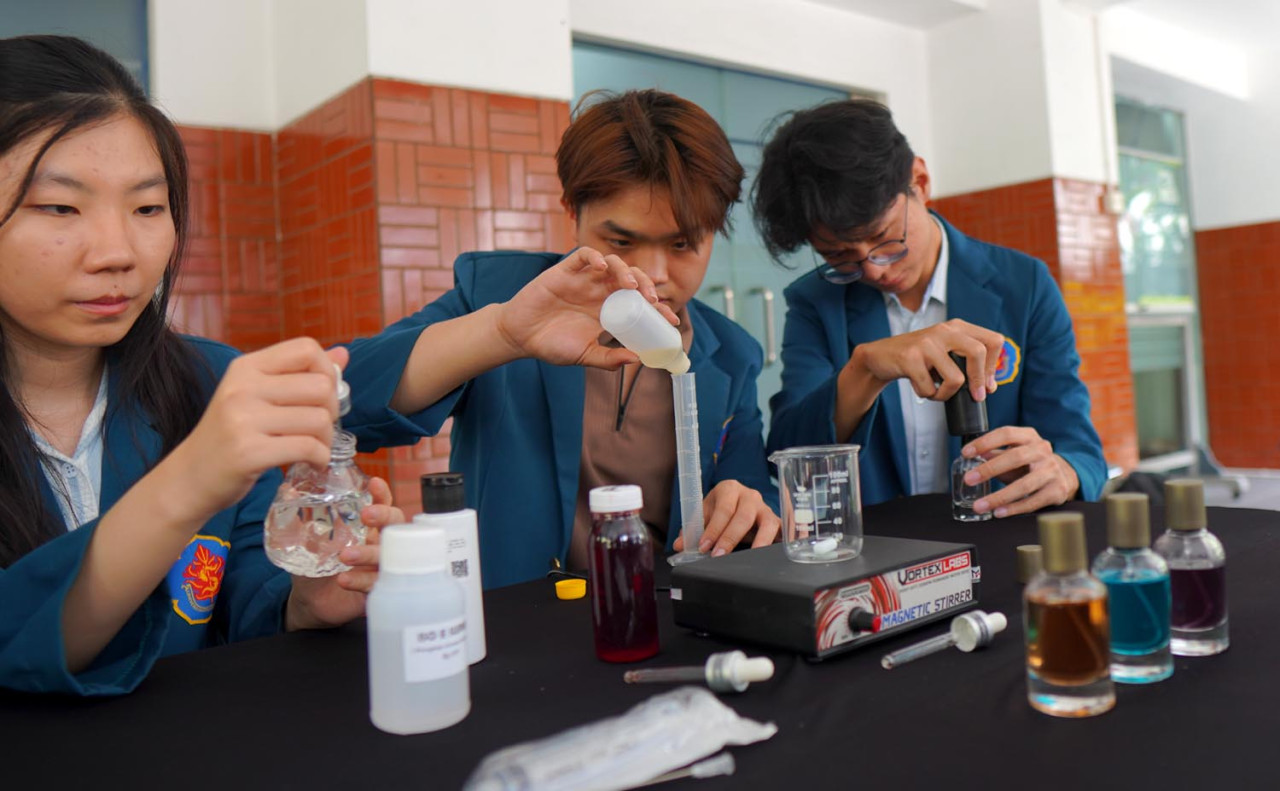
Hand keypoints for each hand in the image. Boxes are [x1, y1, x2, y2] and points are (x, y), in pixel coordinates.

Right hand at [165, 338, 346, 523]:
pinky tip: (312, 463)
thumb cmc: (230, 435)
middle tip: (320, 428)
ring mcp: (243, 419)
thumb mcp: (257, 396)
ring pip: (319, 419)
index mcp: (246, 367)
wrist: (190, 477)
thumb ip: (299, 374)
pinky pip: (308, 448)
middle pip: (320, 386)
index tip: (323, 395)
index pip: (306, 349)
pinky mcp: (249, 452)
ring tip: (315, 448)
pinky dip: (321, 458)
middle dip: (332, 411)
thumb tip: (342, 354)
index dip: (328, 371)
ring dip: (327, 439)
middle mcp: (243, 388)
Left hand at [285, 476, 400, 629]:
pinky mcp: (376, 589)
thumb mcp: (307, 540)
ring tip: (345, 555)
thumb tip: (288, 489)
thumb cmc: (316, 566)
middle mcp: (378, 544)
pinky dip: (360, 580)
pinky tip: (343, 579)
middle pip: (395, 525)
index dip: (382, 494)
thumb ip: (302, 518)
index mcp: (367, 528)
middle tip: (366, 515)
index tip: (374, 484)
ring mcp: (380, 567)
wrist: (312, 601)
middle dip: (384, 516)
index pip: (382, 505)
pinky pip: (376, 583)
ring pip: (388, 556)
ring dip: (368, 552)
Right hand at [494, 246, 677, 368]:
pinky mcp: (565, 271)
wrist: (520, 337)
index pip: (639, 304)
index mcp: (609, 311)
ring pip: (613, 264)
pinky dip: (596, 257)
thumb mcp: (585, 356)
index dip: (658, 309)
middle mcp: (600, 292)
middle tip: (654, 301)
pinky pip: (585, 255)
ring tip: (632, 287)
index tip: (671, 320)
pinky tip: (602, 267)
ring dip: (626, 271)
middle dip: (647, 286)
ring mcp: (584, 280)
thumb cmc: (551, 345)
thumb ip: (608, 359)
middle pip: (632, 279)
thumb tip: (636, 359)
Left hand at [674, 480, 779, 556]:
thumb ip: (692, 529)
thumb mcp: (704, 515)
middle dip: (729, 538)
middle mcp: (750, 496)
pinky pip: (782, 532)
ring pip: (767, 524)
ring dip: (758, 543)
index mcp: (729, 489)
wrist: (737, 503)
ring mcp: (766, 508)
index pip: (722, 510)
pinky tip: (773, 555)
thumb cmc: (720, 508)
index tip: (703, 547)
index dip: (713, 530)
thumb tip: (679, 546)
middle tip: (718, 556)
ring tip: (749, 559)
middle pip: (743, 517)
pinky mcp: (777, 521)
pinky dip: (779, 543)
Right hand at [852, 318, 1003, 401]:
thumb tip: (990, 387)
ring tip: (936, 391)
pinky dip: (928, 395)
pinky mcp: (911, 357)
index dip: (993, 366)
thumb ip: (967, 362)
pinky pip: (930, 388)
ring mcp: (927, 343)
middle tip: (975, 396)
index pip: (993, 341)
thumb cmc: (918, 358)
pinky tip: (921, 388)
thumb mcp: (945, 352)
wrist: (880, 356)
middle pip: (979, 352)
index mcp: (957, 327)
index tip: (987, 384)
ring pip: (956, 377)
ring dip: (947, 393)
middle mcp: (944, 330)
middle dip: (979, 381)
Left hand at [961, 426, 1080, 516]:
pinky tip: (998, 512)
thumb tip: (973, 457)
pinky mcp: (1057, 491)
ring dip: (999, 496)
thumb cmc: (1032, 463)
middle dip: (989, 469)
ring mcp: (1052, 471)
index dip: (985, 442)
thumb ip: (995, 454)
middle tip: (969, 479)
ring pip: (1024, 485)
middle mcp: (1042, 451)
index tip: (966, 453)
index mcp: (1029, 437)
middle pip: (1015, 457)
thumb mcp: (1015, 453)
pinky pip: (1032, 502)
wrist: (1065, 475)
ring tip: (980, 505)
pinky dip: (1013, 508)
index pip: (1006, 434)